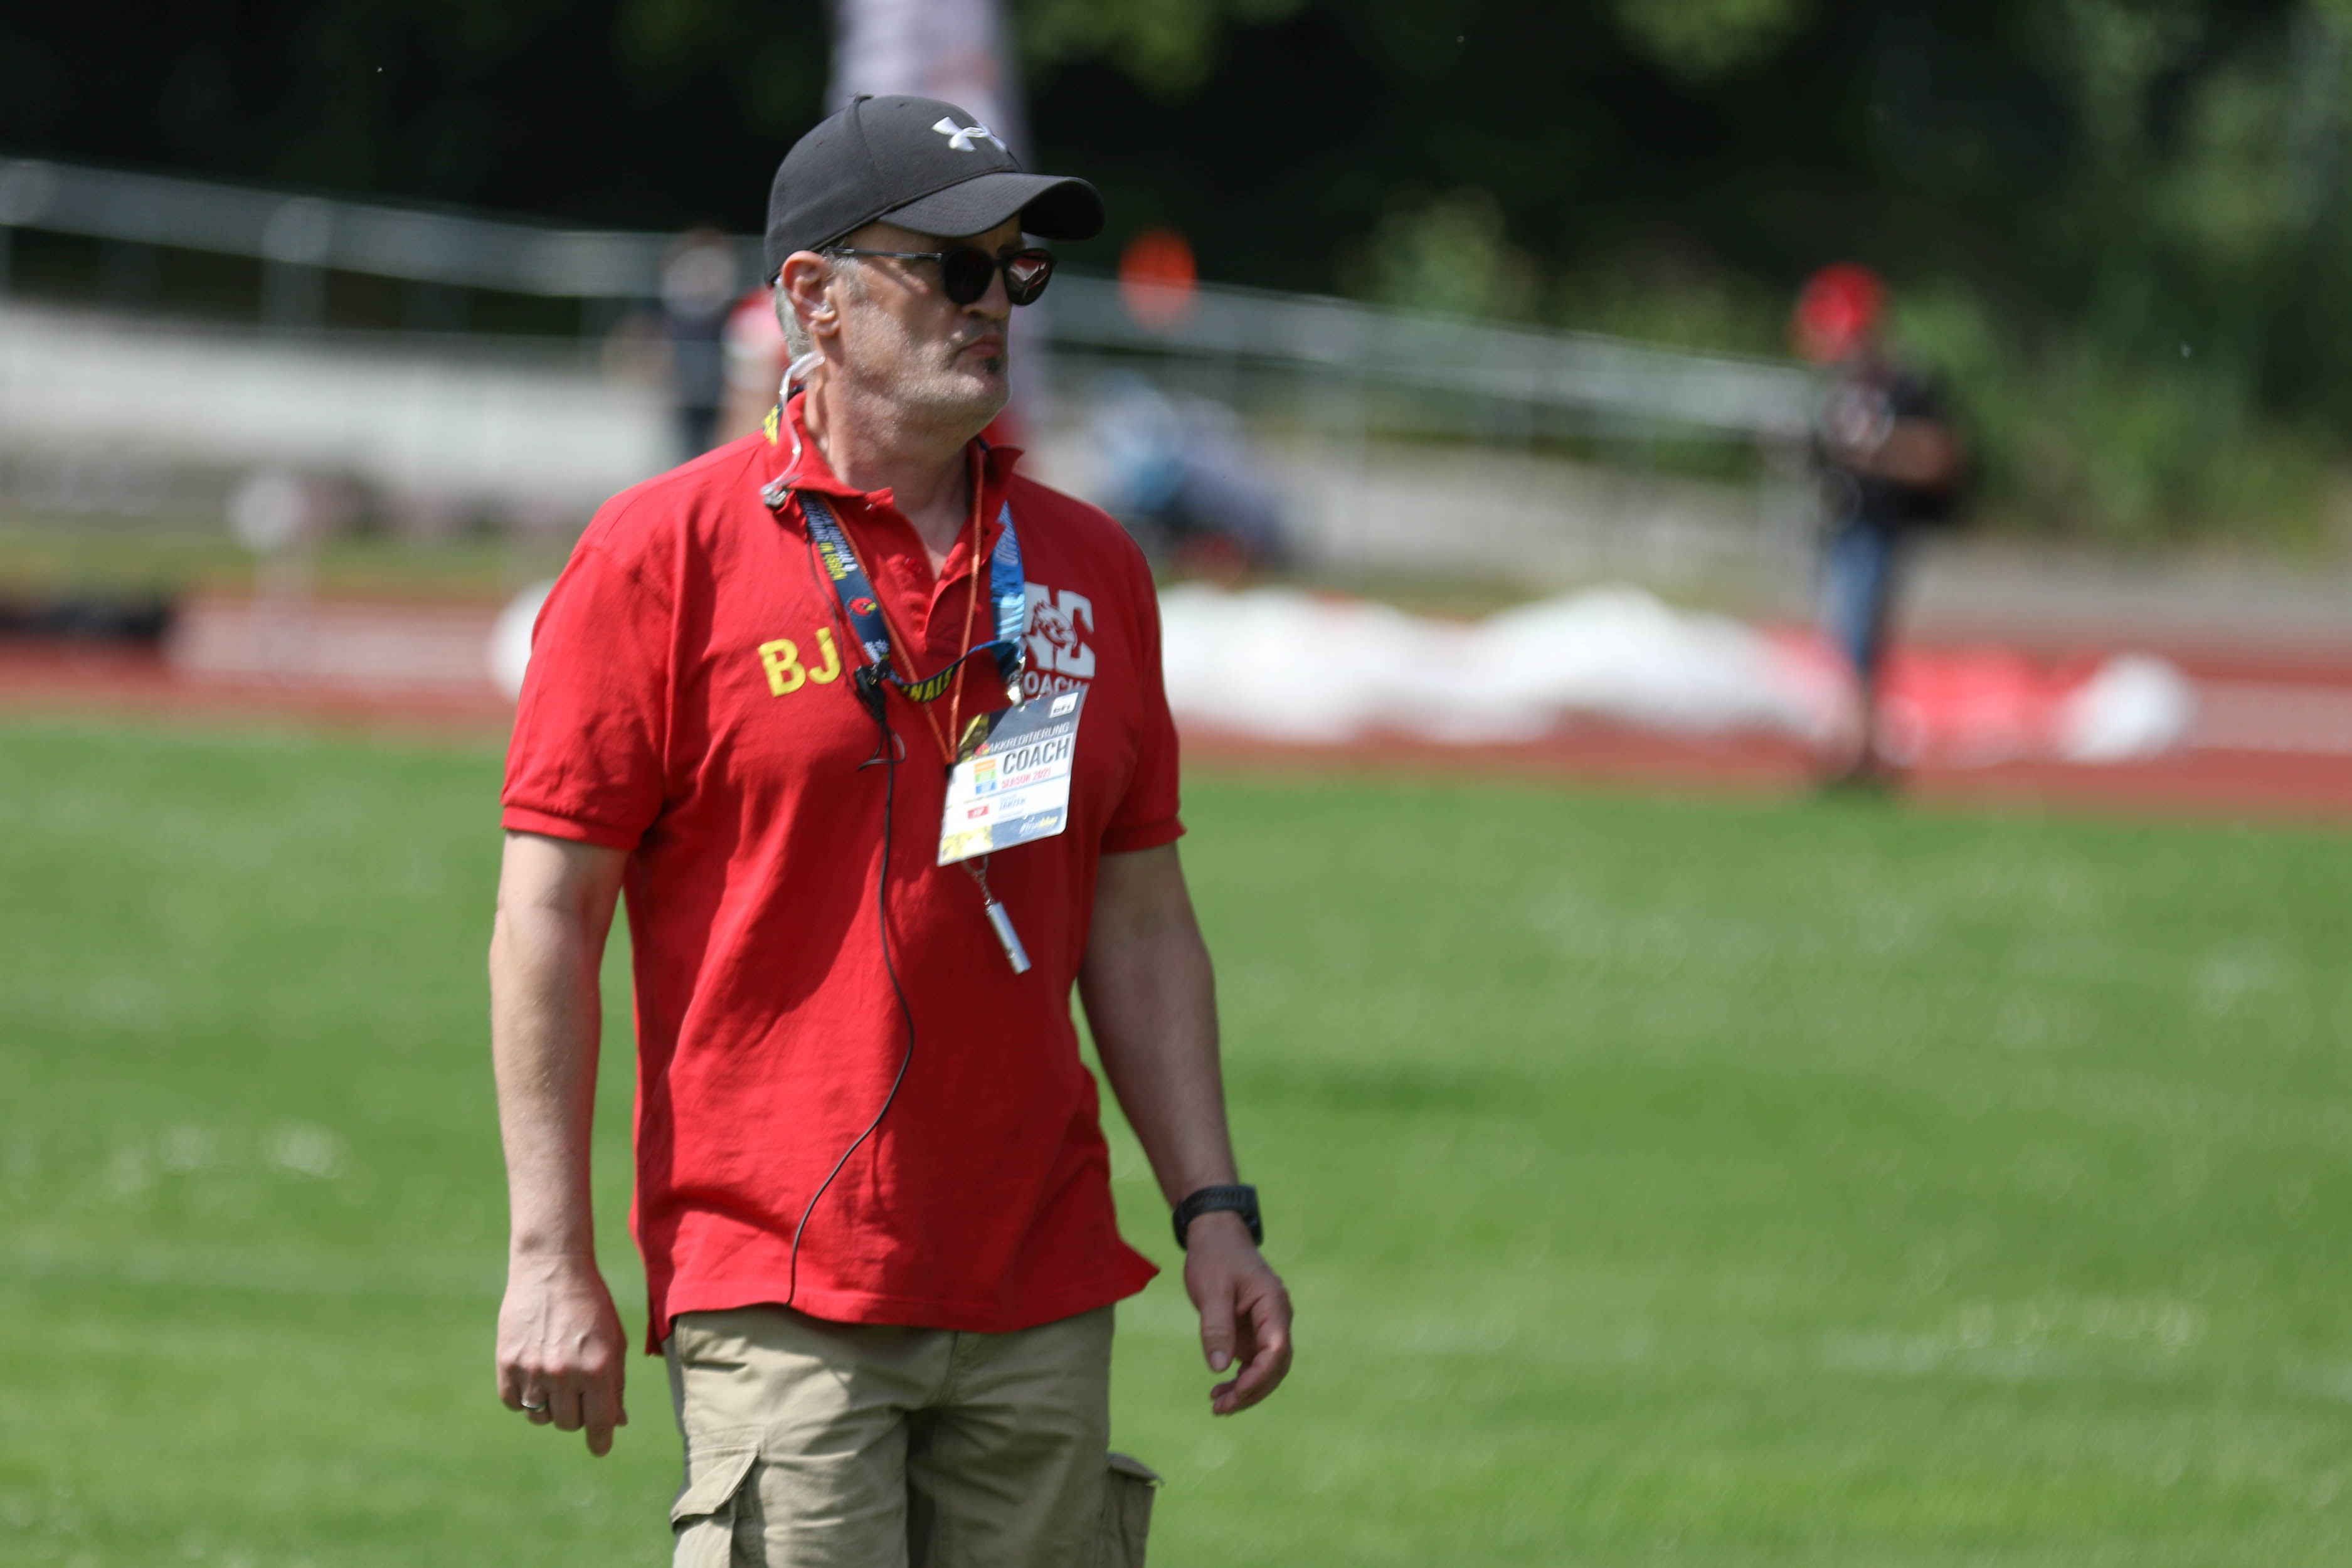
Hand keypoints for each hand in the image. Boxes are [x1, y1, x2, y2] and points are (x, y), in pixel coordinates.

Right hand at [496, 1252, 629, 1455]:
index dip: (600, 1440)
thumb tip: (617, 1423)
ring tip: (555, 1379)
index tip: (600, 1446)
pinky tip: (532, 1375)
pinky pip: (513, 1402)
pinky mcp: (507, 1363)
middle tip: (577, 1391)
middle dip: (576, 1414)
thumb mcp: (614, 1342)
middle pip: (568, 1424)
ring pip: (539, 1417)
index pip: (598, 1424)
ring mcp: (533, 1370)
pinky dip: (523, 1397)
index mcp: (598, 1369)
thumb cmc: (591, 1307)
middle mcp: (565, 1374)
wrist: (552, 1270)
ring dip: (549, 1406)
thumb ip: (615, 1384)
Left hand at [1183, 1212, 1292, 1415]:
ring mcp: (1265, 1328)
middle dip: (1252, 1391)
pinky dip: (1240, 1380)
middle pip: (1275, 1366)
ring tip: (1217, 1406)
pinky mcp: (1253, 1333)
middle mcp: (1276, 1319)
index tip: (1237, 1392)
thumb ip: (1216, 1327)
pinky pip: (1253, 1364)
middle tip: (1221, 1408)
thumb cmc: (1215, 1257)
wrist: (1215, 1236)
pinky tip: (1220, 1392)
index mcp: (1273, 1304)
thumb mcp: (1212, 1290)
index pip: (1277, 1349)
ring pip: (1266, 1369)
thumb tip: (1220, 1369)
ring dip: (1246, 1390)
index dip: (1260, 1376)